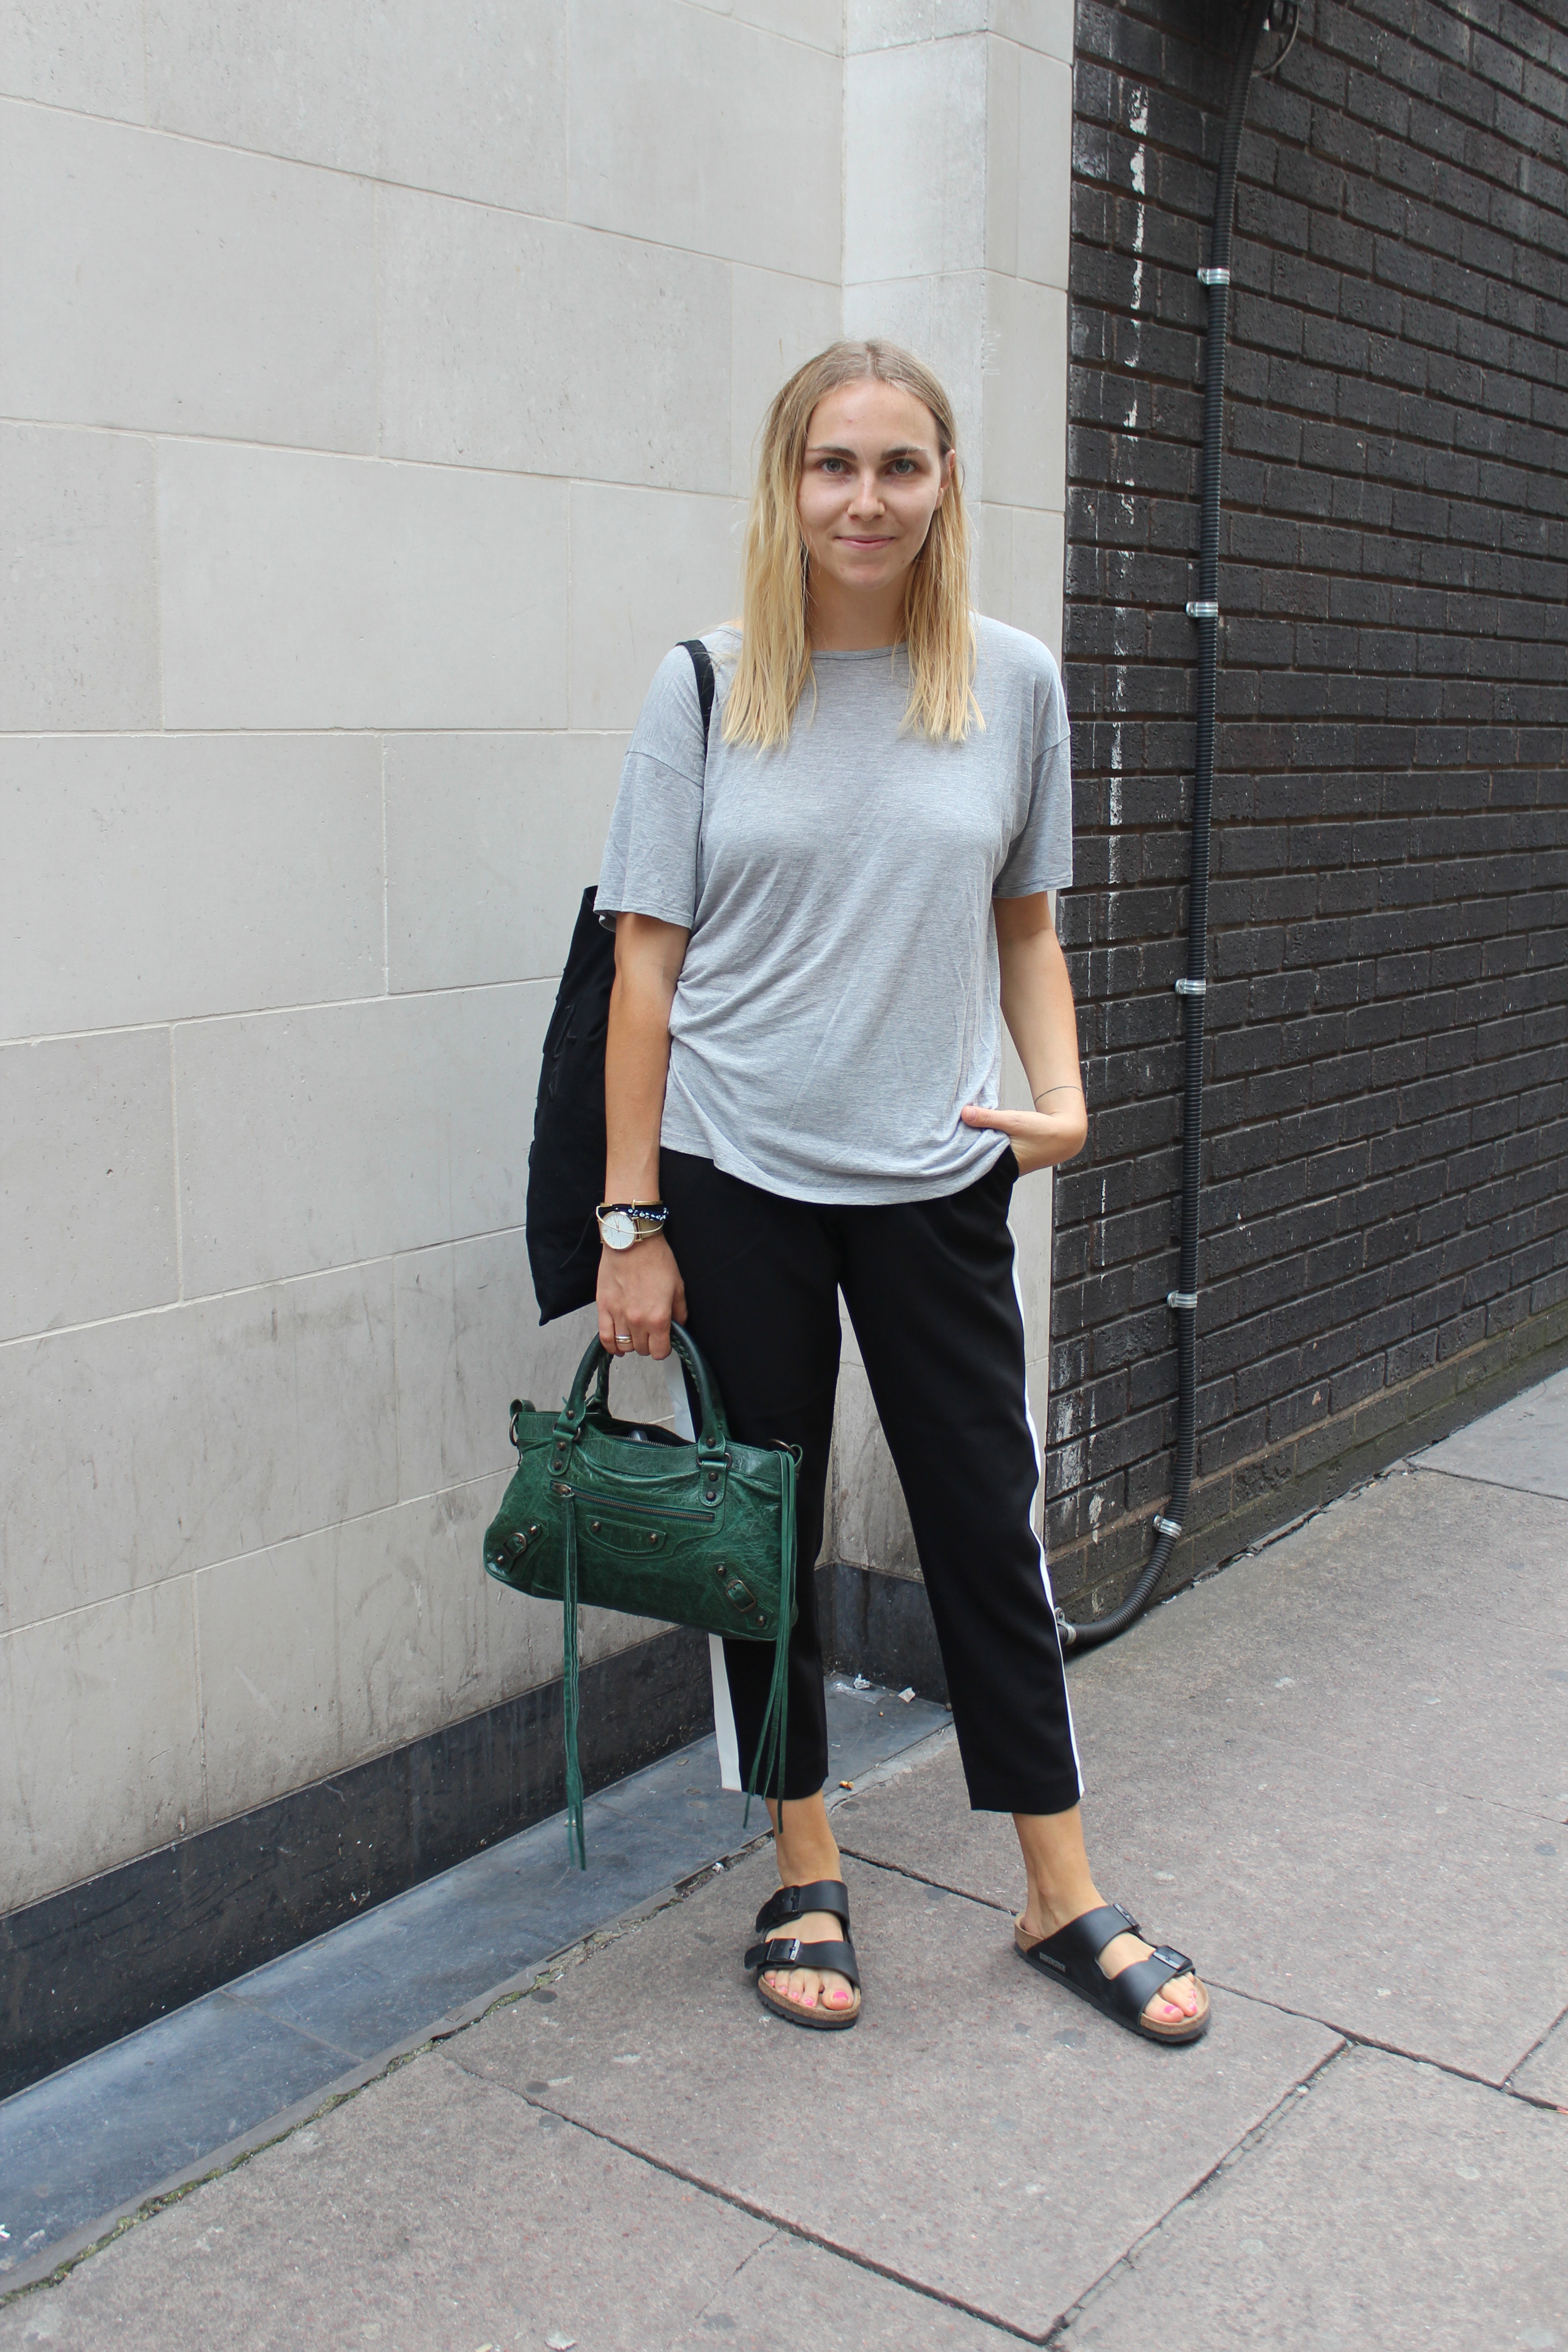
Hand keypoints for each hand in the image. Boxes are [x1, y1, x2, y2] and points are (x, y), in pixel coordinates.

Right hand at [597, 1234, 687, 1358]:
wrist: (633, 1241)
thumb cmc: (656, 1259)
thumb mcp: (678, 1287)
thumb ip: (679, 1312)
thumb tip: (678, 1327)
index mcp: (658, 1317)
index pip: (660, 1351)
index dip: (664, 1349)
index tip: (664, 1342)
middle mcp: (637, 1321)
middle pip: (642, 1349)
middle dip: (649, 1344)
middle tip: (651, 1332)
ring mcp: (618, 1315)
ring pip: (624, 1346)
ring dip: (632, 1343)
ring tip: (636, 1335)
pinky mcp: (604, 1307)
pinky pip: (605, 1337)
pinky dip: (611, 1346)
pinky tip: (617, 1347)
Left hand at [961, 1093, 1086, 1176]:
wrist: (1066, 1134)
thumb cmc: (1042, 1130)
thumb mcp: (1013, 1121)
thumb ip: (988, 1117)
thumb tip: (964, 1113)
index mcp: (1003, 1164)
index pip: (974, 1160)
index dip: (961, 1151)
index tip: (948, 1140)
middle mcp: (1004, 1169)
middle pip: (977, 1159)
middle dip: (966, 1149)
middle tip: (949, 1136)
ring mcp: (1008, 1166)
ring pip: (985, 1156)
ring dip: (976, 1146)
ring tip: (960, 1134)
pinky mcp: (1011, 1160)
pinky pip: (993, 1154)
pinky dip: (986, 1145)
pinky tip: (977, 1135)